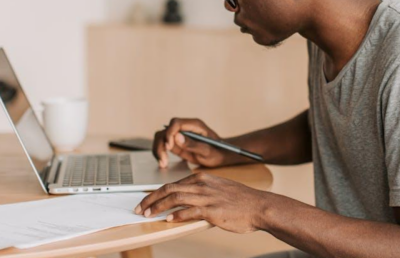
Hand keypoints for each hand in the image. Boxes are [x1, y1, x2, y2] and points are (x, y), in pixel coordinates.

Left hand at [134, 172, 269, 233]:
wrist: (259, 206)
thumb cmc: (241, 200)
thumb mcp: (219, 189)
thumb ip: (202, 192)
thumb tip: (184, 202)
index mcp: (202, 178)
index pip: (172, 184)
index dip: (156, 193)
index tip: (146, 201)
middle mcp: (202, 185)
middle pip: (169, 189)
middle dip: (151, 199)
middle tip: (139, 208)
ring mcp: (207, 197)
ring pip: (175, 198)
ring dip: (158, 207)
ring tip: (148, 215)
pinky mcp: (212, 210)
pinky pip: (189, 212)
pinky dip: (176, 216)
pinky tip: (168, 220)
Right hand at [154, 118, 226, 167]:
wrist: (221, 155)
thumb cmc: (217, 152)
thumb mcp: (207, 151)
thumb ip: (193, 144)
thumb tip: (177, 137)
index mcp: (195, 125)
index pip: (176, 123)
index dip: (169, 134)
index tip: (169, 147)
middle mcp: (185, 128)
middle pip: (165, 130)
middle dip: (161, 144)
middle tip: (164, 160)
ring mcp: (180, 135)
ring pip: (161, 137)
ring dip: (159, 149)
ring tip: (163, 164)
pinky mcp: (176, 143)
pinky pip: (163, 145)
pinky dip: (160, 153)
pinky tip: (163, 163)